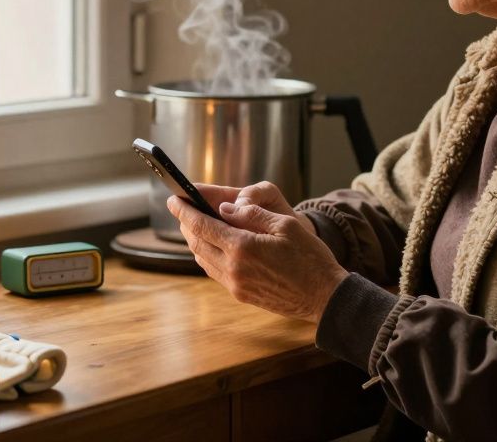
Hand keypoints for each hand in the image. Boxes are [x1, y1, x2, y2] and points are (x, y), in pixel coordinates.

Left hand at [167, 191, 347, 323]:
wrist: (323, 297)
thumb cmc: (310, 258)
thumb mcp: (285, 225)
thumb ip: (251, 214)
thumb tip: (225, 209)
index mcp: (243, 248)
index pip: (202, 225)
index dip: (184, 211)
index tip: (173, 199)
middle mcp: (233, 269)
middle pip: (197, 242)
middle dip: (186, 223)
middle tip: (182, 209)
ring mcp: (235, 285)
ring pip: (202, 258)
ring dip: (195, 240)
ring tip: (195, 224)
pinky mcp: (240, 294)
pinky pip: (214, 271)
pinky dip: (207, 254)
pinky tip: (213, 245)